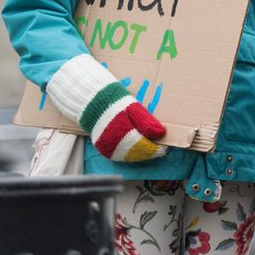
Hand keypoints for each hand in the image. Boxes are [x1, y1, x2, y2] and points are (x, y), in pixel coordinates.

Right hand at [46, 54, 165, 161]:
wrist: (89, 99)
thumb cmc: (113, 100)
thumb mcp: (132, 107)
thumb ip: (146, 121)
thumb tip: (161, 133)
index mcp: (120, 131)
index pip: (142, 145)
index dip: (155, 148)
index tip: (165, 146)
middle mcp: (111, 142)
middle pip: (136, 153)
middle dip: (150, 151)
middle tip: (161, 149)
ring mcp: (105, 146)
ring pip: (128, 156)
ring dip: (141, 154)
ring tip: (152, 149)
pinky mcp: (102, 147)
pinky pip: (119, 154)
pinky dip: (130, 153)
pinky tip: (138, 149)